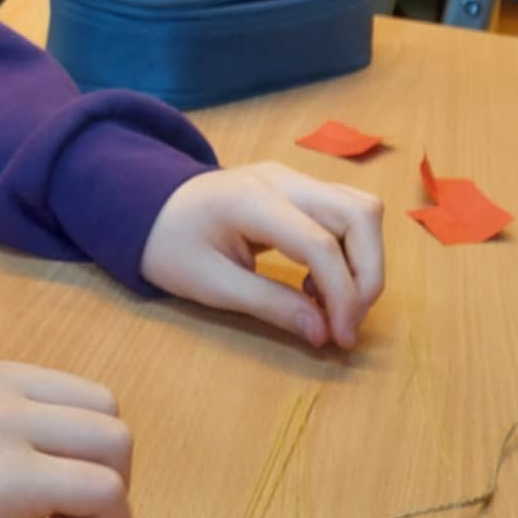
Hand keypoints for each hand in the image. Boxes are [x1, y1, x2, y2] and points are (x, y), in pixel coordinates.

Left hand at [141, 162, 384, 349]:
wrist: (149, 207)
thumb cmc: (172, 246)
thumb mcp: (211, 286)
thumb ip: (270, 305)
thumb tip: (324, 333)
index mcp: (252, 199)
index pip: (322, 243)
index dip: (343, 295)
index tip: (340, 338)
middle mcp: (283, 179)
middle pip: (359, 214)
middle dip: (368, 275)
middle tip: (347, 322)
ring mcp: (295, 179)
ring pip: (362, 209)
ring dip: (365, 262)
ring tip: (334, 303)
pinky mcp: (302, 189)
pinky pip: (349, 213)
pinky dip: (352, 251)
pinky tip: (322, 282)